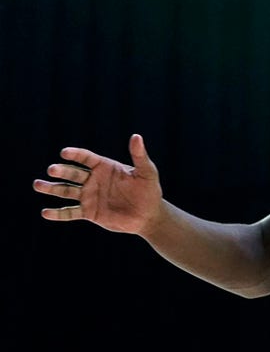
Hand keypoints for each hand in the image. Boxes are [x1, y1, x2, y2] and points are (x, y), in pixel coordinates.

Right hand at [33, 133, 163, 234]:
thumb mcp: (146, 172)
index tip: (64, 153)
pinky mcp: (89, 212)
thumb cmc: (149, 191)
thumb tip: (136, 136)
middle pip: (73, 173)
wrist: (148, 215)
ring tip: (38, 185)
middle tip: (52, 169)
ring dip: (51, 188)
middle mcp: (93, 180)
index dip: (75, 155)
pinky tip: (45, 213)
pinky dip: (58, 214)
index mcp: (104, 167)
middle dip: (61, 171)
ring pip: (66, 191)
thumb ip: (139, 156)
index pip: (86, 158)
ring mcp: (89, 196)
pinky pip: (70, 213)